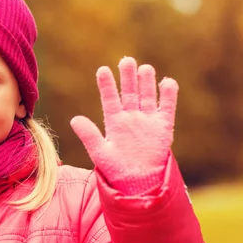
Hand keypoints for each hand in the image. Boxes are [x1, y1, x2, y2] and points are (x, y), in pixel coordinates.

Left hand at [70, 57, 177, 194]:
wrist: (138, 183)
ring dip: (146, 82)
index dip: (106, 85)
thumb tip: (74, 119)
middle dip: (128, 77)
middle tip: (126, 60)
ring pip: (147, 96)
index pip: (110, 99)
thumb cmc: (116, 169)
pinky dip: (168, 95)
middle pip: (129, 93)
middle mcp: (131, 118)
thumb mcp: (100, 152)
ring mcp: (147, 120)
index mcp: (114, 122)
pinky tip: (167, 81)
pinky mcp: (163, 127)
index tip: (102, 70)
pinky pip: (167, 107)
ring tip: (144, 67)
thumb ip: (89, 135)